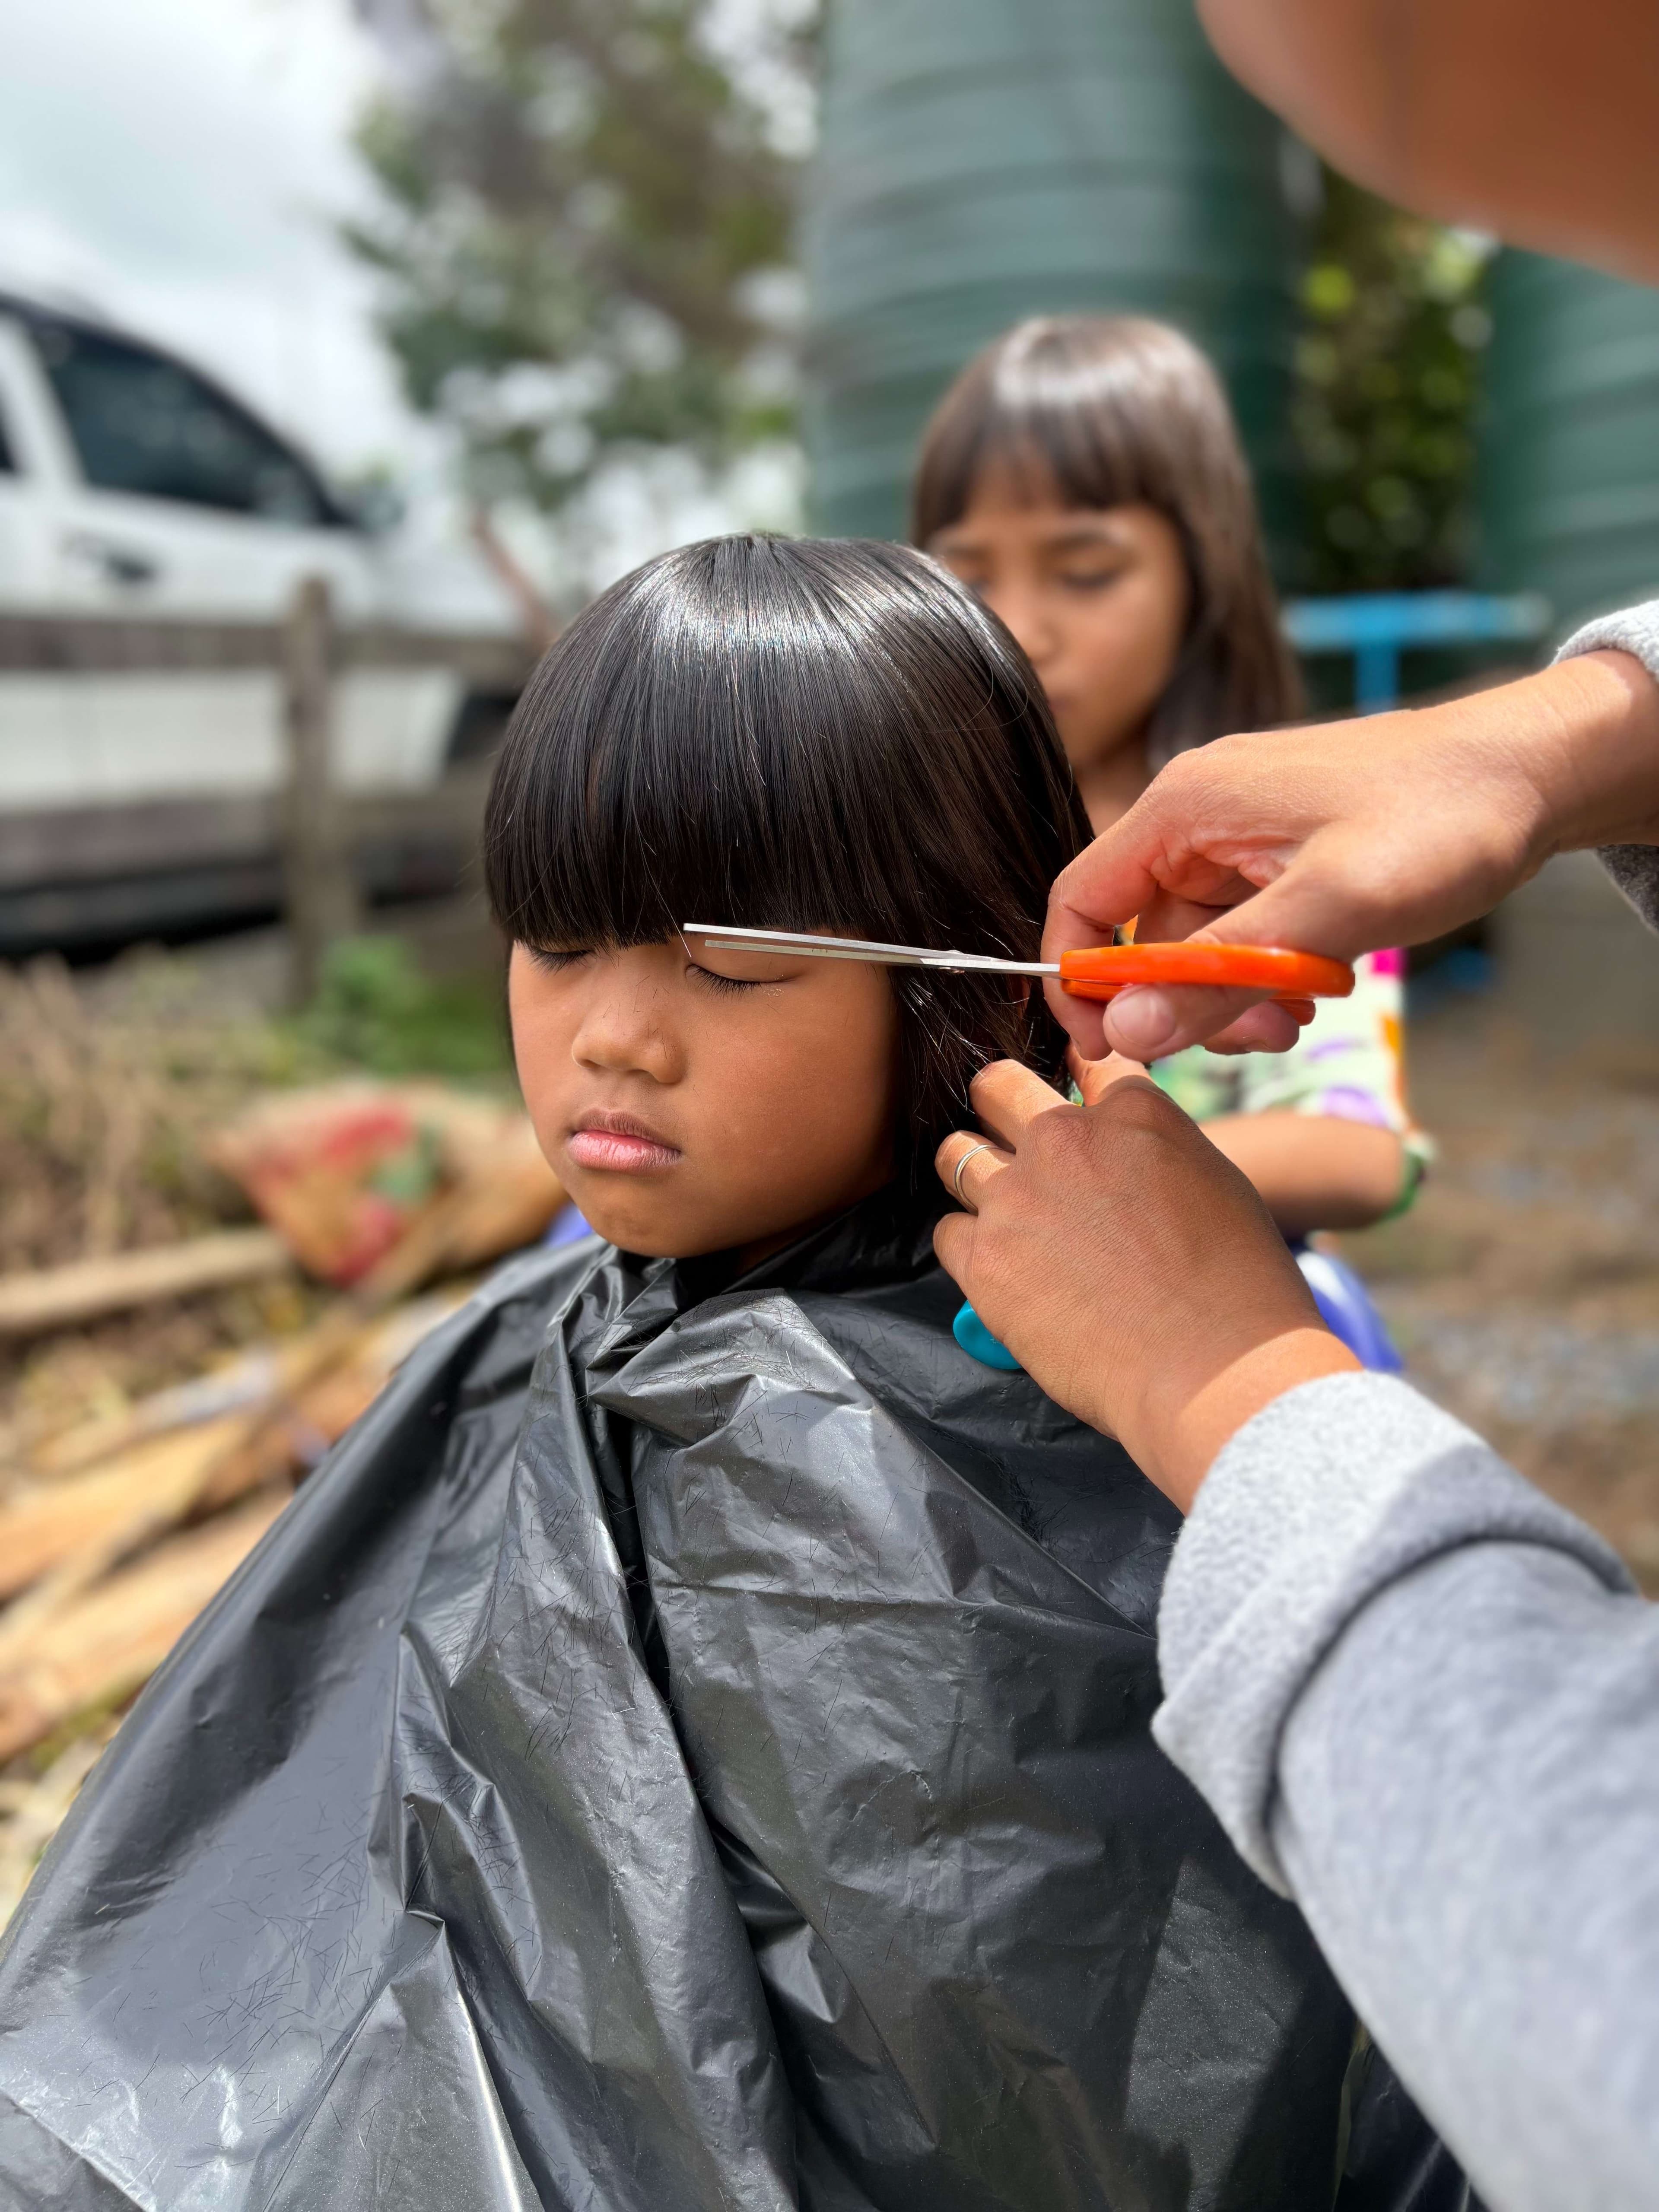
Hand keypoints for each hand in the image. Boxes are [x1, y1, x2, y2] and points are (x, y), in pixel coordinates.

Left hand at [935, 1059, 1357, 1509]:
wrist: (1215, 1368)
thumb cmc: (1238, 1289)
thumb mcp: (1216, 1185)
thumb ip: (1158, 1152)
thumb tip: (1132, 1161)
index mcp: (1132, 1112)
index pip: (1087, 1062)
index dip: (1077, 1083)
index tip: (1073, 1108)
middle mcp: (1065, 1138)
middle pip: (997, 1086)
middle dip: (999, 1105)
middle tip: (1006, 1137)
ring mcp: (1017, 1196)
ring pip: (956, 1155)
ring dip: (972, 1176)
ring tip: (999, 1212)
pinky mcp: (984, 1258)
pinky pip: (948, 1232)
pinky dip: (969, 1249)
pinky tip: (1000, 1272)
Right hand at [1044, 650, 1658, 1061]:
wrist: (1536, 770)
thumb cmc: (1441, 820)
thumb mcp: (1331, 910)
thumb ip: (1222, 972)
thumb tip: (1126, 1031)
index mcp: (1186, 806)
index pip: (1081, 901)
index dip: (1080, 982)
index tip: (1112, 1048)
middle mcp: (1200, 814)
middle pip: (1141, 933)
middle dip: (1186, 1001)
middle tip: (1260, 1039)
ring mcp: (1243, 833)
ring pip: (1198, 941)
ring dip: (1235, 993)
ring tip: (1302, 1013)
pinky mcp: (1283, 851)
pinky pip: (1244, 926)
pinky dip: (1269, 968)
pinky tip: (1321, 982)